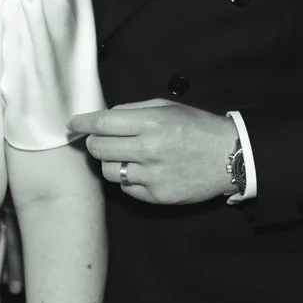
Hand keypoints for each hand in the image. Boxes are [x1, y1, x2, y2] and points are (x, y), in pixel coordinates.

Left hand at [68, 100, 239, 206]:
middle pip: (98, 148)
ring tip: (127, 155)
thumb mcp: (168, 107)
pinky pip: (126, 188)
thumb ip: (133, 110)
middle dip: (94, 142)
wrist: (230, 157)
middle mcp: (149, 149)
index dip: (82, 123)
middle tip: (101, 140)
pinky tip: (144, 170)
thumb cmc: (197, 128)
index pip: (102, 123)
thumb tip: (102, 117)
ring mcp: (153, 175)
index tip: (72, 124)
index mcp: (152, 122)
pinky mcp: (157, 195)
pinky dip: (129, 178)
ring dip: (111, 162)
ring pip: (108, 170)